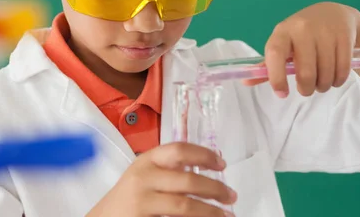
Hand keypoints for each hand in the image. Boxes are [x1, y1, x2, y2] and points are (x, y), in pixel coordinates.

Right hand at [86, 142, 236, 216]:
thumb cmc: (129, 197)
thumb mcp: (144, 175)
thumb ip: (169, 170)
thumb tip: (208, 173)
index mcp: (147, 160)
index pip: (179, 150)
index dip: (204, 155)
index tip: (222, 164)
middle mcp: (143, 178)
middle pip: (188, 180)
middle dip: (216, 189)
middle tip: (231, 196)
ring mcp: (141, 201)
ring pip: (185, 205)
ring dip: (211, 211)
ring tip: (226, 215)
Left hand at [248, 2, 359, 96]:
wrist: (333, 14)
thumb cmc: (302, 35)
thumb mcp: (284, 44)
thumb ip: (268, 65)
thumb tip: (245, 82)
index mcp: (283, 31)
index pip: (275, 54)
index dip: (276, 77)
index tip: (282, 94)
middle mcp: (303, 29)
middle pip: (305, 71)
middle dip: (306, 89)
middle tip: (307, 90)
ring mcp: (325, 32)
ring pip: (325, 73)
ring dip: (324, 86)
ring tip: (321, 83)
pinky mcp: (344, 37)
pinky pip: (342, 69)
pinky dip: (338, 80)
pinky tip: (334, 77)